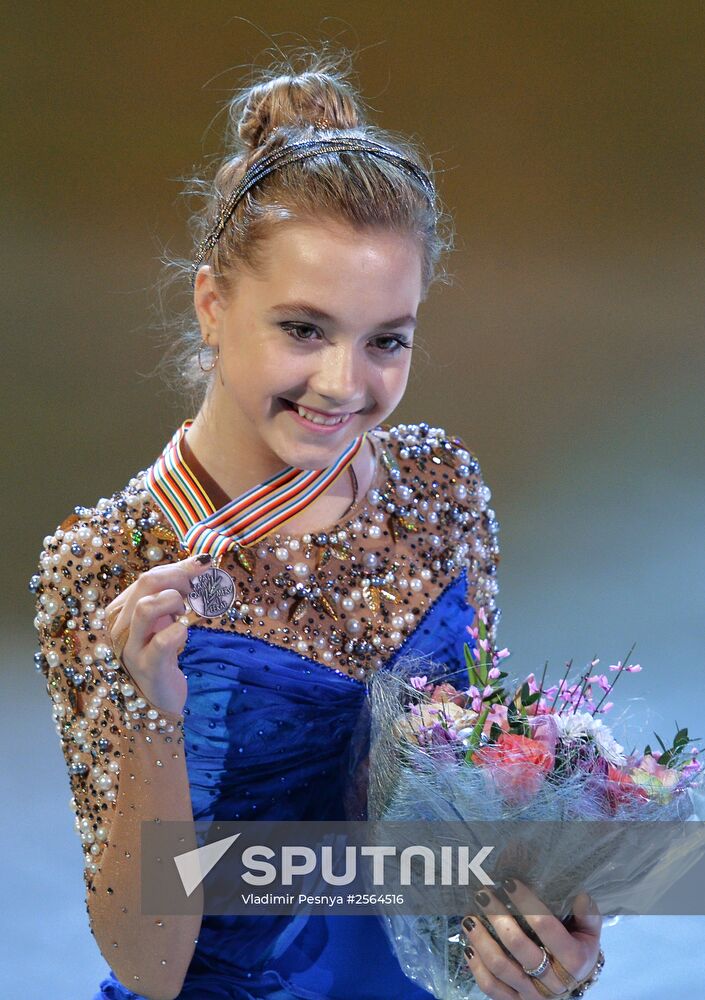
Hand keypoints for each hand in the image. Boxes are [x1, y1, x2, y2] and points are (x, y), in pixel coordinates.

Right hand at [103, 552, 212, 717]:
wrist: (159, 698)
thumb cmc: (163, 654)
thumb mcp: (165, 619)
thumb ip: (176, 592)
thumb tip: (202, 562)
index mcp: (122, 610)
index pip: (149, 576)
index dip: (180, 568)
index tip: (204, 571)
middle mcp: (120, 626)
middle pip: (146, 582)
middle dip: (180, 577)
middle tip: (200, 588)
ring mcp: (131, 648)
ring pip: (146, 607)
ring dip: (174, 602)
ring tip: (186, 613)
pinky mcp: (147, 667)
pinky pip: (161, 642)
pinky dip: (179, 631)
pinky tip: (186, 633)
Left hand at [461, 879, 601, 998]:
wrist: (574, 985)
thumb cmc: (578, 950)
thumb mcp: (590, 933)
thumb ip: (587, 915)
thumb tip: (581, 896)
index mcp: (573, 959)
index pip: (546, 926)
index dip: (526, 902)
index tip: (508, 882)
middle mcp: (553, 980)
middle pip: (518, 945)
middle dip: (497, 916)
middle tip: (483, 895)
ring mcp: (533, 994)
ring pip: (500, 967)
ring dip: (481, 939)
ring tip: (469, 918)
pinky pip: (491, 987)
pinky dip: (476, 967)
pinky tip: (469, 946)